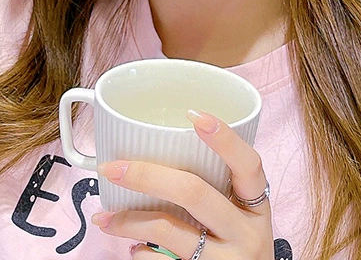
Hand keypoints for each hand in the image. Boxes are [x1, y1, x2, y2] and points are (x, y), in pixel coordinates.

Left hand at [91, 110, 273, 258]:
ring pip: (168, 229)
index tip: (195, 114)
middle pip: (193, 192)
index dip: (226, 139)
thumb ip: (219, 192)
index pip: (249, 165)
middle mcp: (246, 234)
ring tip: (105, 218)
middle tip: (112, 168)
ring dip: (129, 221)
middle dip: (146, 176)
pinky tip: (134, 248)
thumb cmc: (238, 250)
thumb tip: (161, 156)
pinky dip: (141, 253)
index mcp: (256, 207)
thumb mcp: (242, 221)